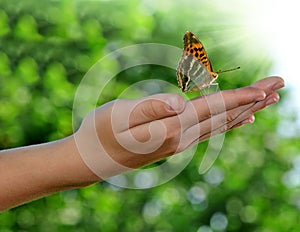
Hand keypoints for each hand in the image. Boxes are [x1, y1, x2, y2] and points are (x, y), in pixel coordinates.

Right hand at [74, 76, 283, 179]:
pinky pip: (209, 132)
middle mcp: (181, 137)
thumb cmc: (101, 132)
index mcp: (171, 126)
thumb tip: (181, 103)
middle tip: (280, 85)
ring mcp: (179, 142)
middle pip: (225, 115)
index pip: (214, 108)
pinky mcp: (173, 143)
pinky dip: (228, 123)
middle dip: (254, 99)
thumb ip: (152, 107)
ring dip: (245, 110)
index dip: (242, 96)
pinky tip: (240, 120)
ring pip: (221, 124)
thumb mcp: (121, 114)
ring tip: (267, 101)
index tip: (269, 87)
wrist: (91, 159)